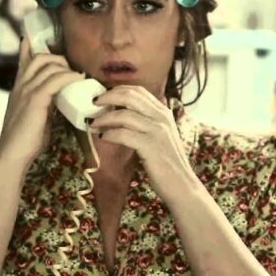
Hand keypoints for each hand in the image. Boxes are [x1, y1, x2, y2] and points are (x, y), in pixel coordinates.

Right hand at [0, 37, 83, 167]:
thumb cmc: (26, 139)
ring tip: (79, 76)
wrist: (13, 154)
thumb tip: (61, 99)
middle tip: (72, 70)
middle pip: (39, 57)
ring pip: (48, 65)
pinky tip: (79, 79)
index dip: (30, 46)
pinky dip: (69, 77)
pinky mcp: (35, 100)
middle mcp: (21, 85)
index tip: (34, 37)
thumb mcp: (35, 115)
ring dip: (66, 67)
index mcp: (19, 88)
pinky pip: (55, 80)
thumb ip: (45, 103)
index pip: (24, 60)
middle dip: (58, 58)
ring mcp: (26, 91)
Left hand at [90, 86, 196, 200]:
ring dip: (104, 118)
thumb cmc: (167, 162)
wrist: (182, 185)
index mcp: (163, 112)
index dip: (117, 90)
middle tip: (94, 103)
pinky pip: (123, 134)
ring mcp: (157, 131)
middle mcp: (162, 117)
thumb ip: (146, 122)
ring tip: (93, 124)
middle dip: (107, 97)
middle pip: (129, 96)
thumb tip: (120, 114)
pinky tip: (103, 137)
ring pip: (124, 115)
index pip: (138, 91)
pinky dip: (109, 134)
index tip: (103, 96)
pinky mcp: (150, 146)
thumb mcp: (160, 135)